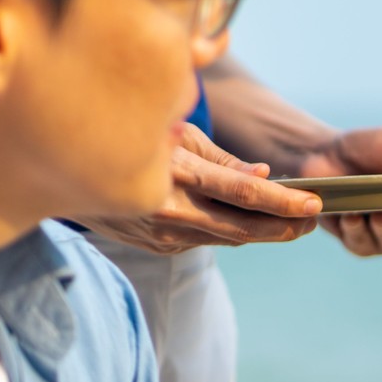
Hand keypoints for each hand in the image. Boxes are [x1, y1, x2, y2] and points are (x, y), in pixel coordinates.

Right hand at [74, 126, 321, 253]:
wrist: (66, 169)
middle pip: (242, 228)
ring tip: (294, 220)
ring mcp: (161, 236)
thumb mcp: (176, 133)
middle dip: (284, 227)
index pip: (243, 195)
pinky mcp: (157, 248)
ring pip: (227, 238)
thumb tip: (262, 175)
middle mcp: (168, 212)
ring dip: (263, 231)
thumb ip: (222, 159)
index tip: (315, 205)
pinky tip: (252, 221)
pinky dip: (231, 230)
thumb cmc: (130, 135)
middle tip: (314, 220)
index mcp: (174, 175)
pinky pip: (205, 240)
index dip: (284, 203)